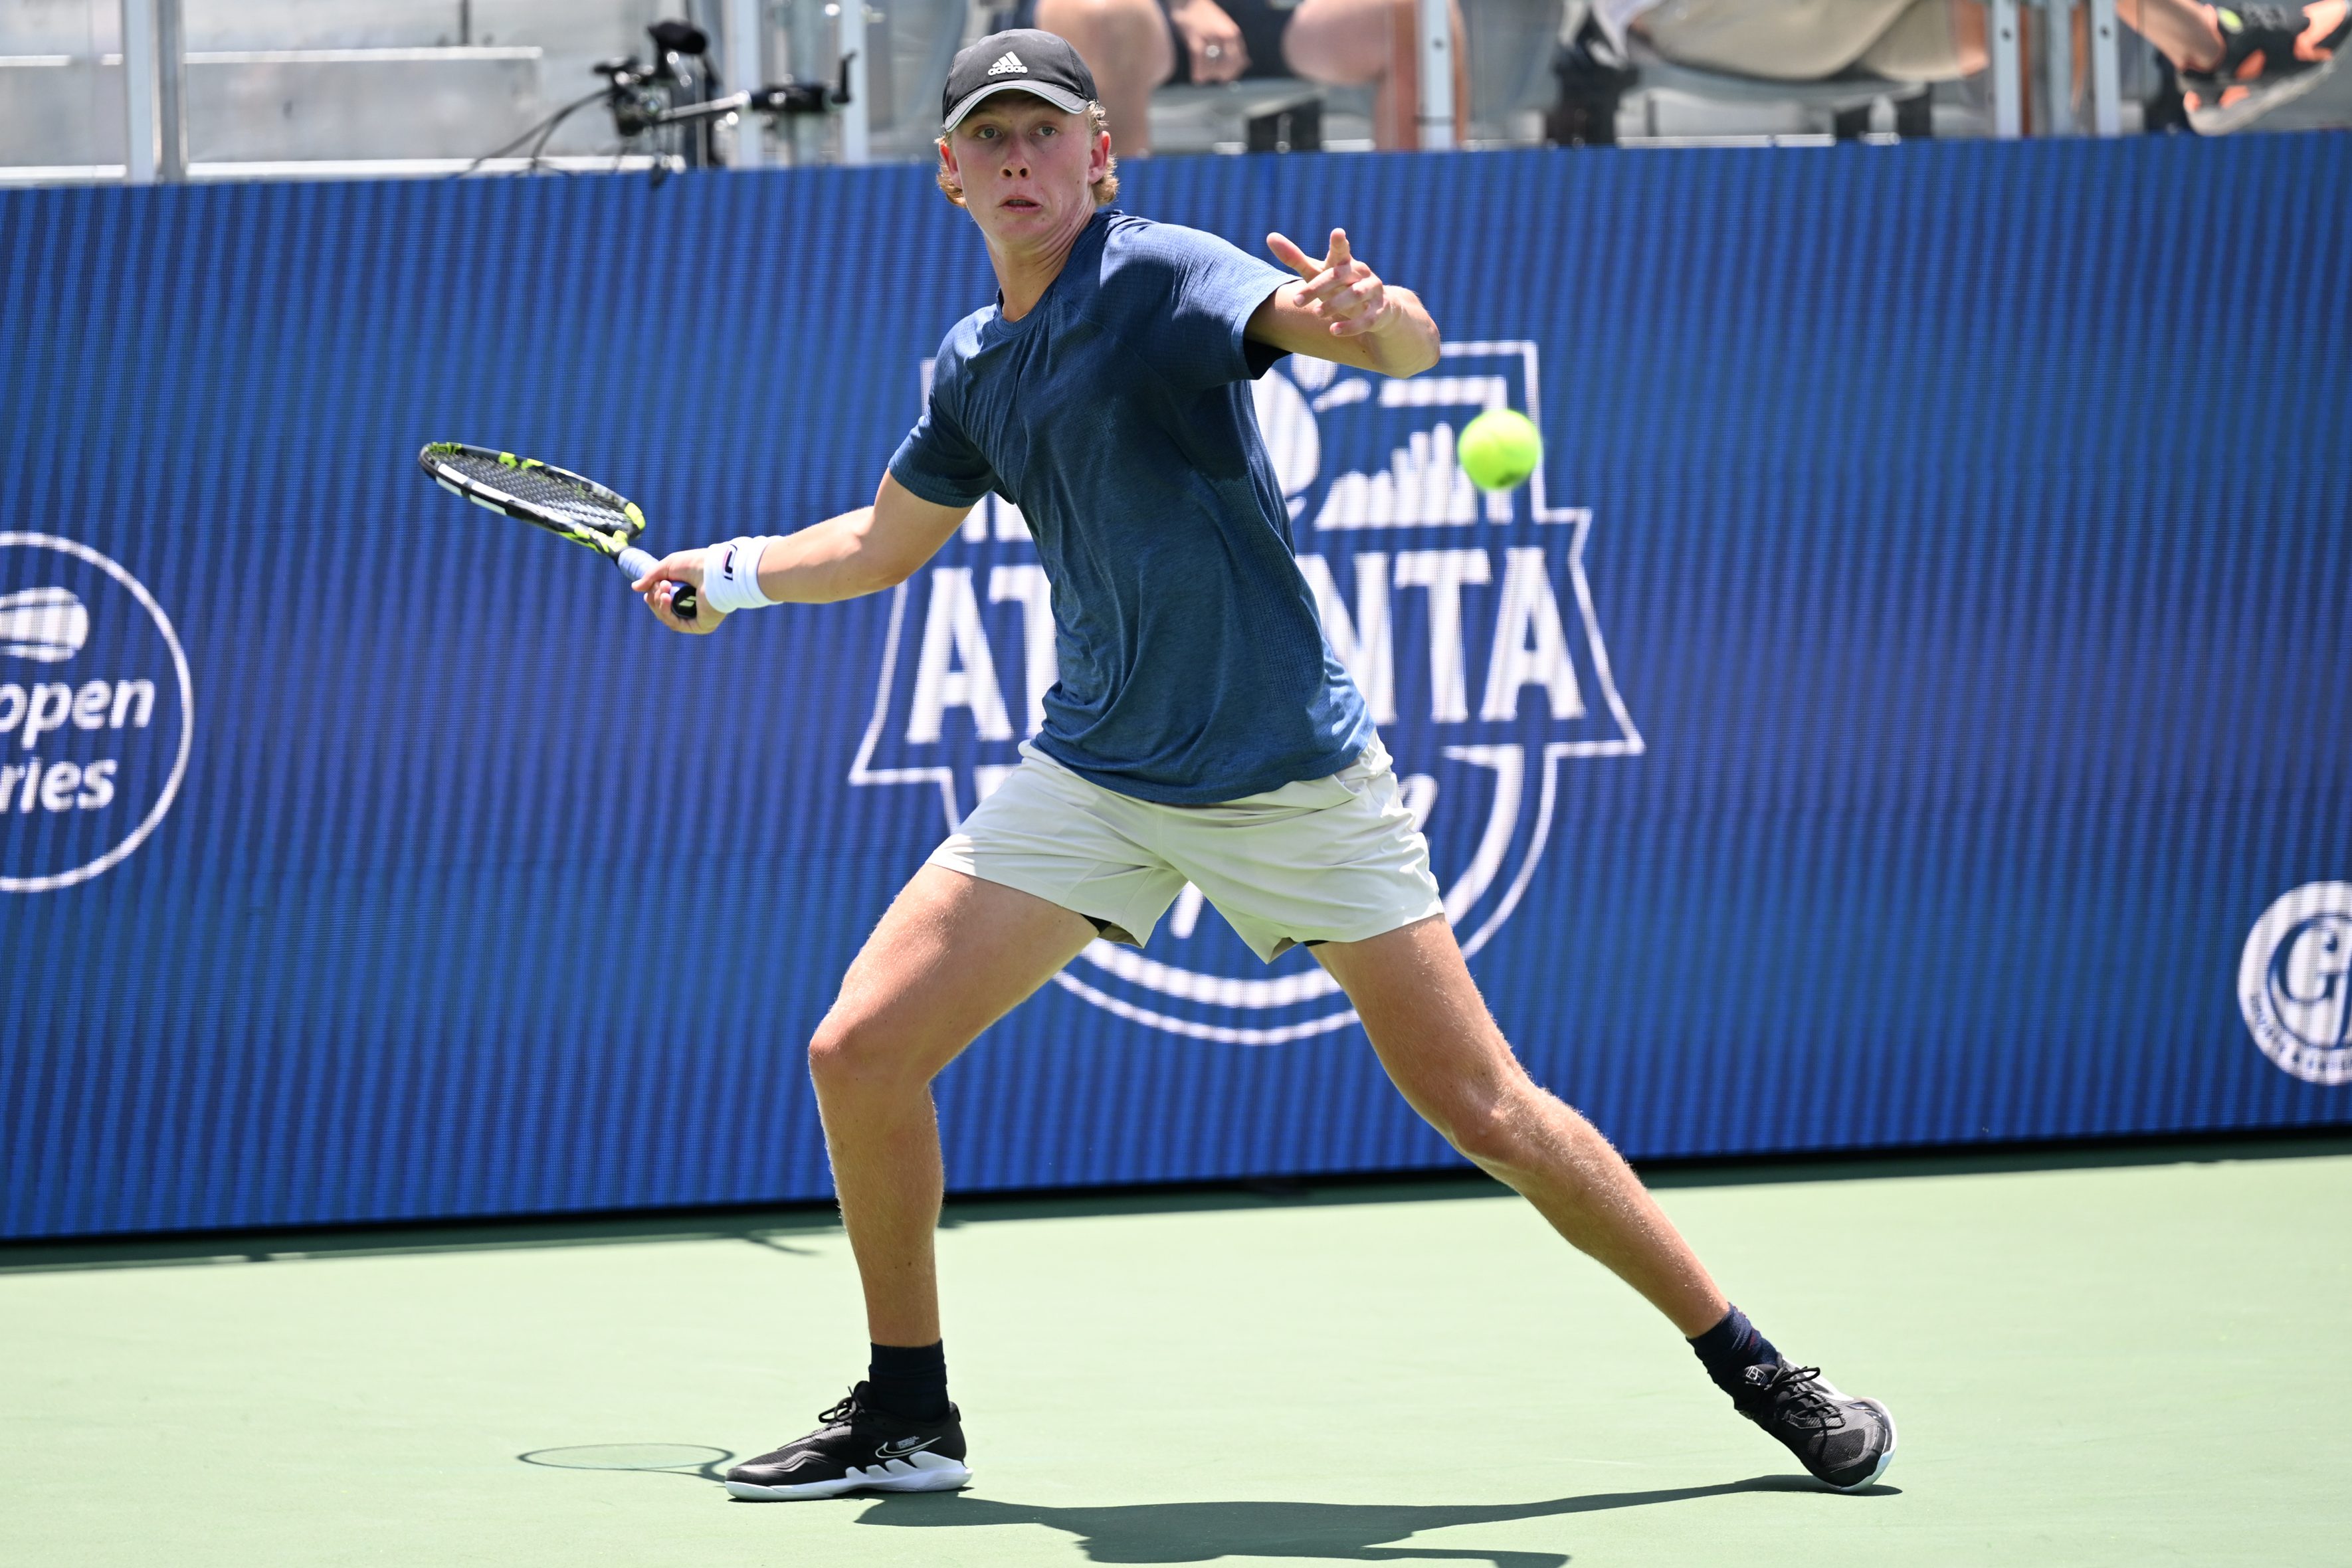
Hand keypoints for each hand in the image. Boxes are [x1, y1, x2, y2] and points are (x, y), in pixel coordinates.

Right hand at [631, 548, 725, 634]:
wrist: (713, 569)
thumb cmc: (695, 564)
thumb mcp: (668, 566)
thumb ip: (651, 577)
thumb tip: (635, 588)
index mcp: (688, 593)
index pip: (665, 601)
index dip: (654, 596)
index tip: (651, 586)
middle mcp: (694, 607)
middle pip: (663, 610)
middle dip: (656, 597)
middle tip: (663, 585)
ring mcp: (698, 618)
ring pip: (667, 618)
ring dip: (660, 603)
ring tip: (665, 589)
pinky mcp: (701, 626)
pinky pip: (676, 624)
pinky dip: (666, 612)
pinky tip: (666, 598)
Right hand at [1169, 0, 1247, 83]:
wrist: (1189, 2)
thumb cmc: (1206, 18)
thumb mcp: (1225, 29)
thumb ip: (1234, 45)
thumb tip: (1247, 63)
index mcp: (1233, 34)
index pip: (1239, 60)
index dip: (1234, 72)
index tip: (1226, 78)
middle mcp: (1224, 35)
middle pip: (1228, 65)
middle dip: (1222, 75)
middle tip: (1214, 77)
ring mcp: (1210, 36)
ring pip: (1213, 65)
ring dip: (1208, 74)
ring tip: (1203, 77)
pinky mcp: (1195, 37)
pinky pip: (1199, 60)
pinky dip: (1198, 71)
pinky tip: (1197, 78)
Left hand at [1267, 228, 1393, 339]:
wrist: (1376, 307)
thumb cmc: (1338, 286)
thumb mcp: (1316, 272)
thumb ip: (1295, 258)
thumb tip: (1269, 237)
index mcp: (1344, 261)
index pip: (1341, 250)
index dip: (1339, 243)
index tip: (1337, 233)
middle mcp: (1360, 272)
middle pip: (1339, 275)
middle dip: (1318, 287)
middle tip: (1297, 300)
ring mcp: (1372, 290)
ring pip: (1356, 294)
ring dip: (1335, 304)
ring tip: (1317, 313)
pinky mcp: (1379, 311)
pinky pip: (1367, 319)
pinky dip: (1351, 326)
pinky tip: (1333, 331)